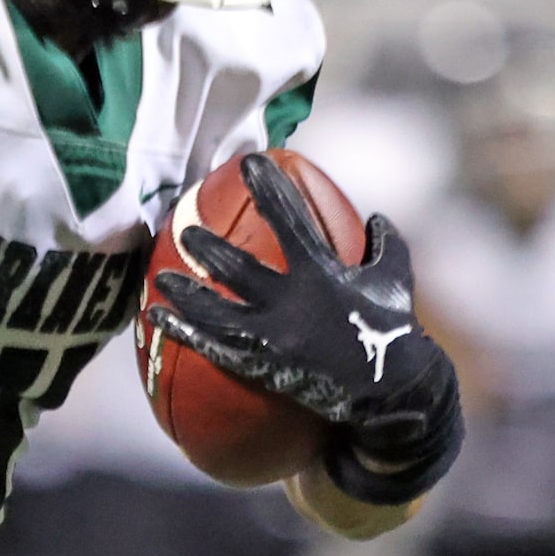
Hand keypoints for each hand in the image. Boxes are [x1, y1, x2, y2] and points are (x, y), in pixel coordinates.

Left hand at [149, 152, 462, 505]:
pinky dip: (184, 331)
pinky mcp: (263, 365)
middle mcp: (291, 301)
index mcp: (322, 272)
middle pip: (239, 268)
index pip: (289, 218)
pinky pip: (214, 347)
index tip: (249, 162)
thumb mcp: (396, 279)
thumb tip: (375, 218)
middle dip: (210, 248)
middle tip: (185, 229)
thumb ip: (386, 244)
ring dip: (186, 293)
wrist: (391, 393)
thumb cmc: (393, 332)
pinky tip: (158, 318)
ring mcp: (274, 336)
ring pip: (217, 310)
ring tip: (161, 278)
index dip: (269, 187)